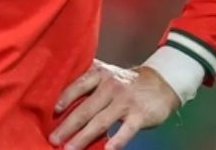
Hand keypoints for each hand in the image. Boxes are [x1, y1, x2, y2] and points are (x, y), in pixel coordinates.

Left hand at [49, 59, 181, 149]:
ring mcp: (126, 101)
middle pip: (86, 109)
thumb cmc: (126, 82)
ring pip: (101, 122)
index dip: (65, 98)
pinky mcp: (140, 115)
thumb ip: (88, 82)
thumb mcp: (107, 74)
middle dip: (68, 126)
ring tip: (70, 149)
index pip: (79, 86)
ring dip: (84, 137)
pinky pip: (126, 131)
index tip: (54, 112)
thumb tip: (60, 97)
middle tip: (54, 139)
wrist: (162, 82)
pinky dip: (116, 142)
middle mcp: (111, 86)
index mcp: (100, 74)